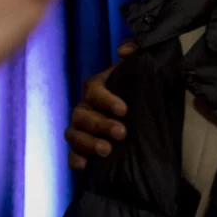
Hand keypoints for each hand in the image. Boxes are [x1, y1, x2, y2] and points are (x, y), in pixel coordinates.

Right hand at [66, 40, 135, 169]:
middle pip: (81, 115)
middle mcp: (85, 107)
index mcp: (98, 88)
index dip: (106, 100)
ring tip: (107, 151)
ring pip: (74, 134)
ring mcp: (81, 128)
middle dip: (100, 124)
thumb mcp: (143, 70)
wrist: (144, 117)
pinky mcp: (82, 148)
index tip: (124, 110)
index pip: (94, 90)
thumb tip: (123, 50)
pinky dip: (75, 160)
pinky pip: (72, 154)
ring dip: (88, 142)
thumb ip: (137, 50)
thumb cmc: (140, 91)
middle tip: (121, 133)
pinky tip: (84, 166)